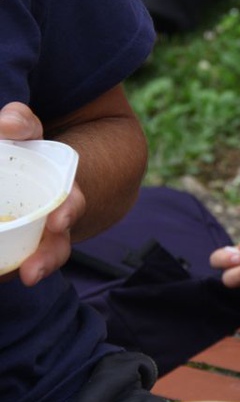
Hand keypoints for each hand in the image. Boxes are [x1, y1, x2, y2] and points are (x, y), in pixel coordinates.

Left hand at [0, 102, 84, 285]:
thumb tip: (8, 126)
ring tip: (17, 279)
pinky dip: (3, 269)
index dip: (68, 213)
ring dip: (26, 271)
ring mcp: (33, 239)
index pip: (71, 205)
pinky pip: (10, 262)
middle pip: (57, 245)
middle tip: (31, 273)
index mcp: (64, 194)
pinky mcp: (12, 248)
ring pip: (34, 260)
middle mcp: (54, 222)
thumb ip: (21, 122)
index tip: (58, 222)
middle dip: (46, 259)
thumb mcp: (27, 129)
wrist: (27, 171)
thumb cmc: (26, 148)